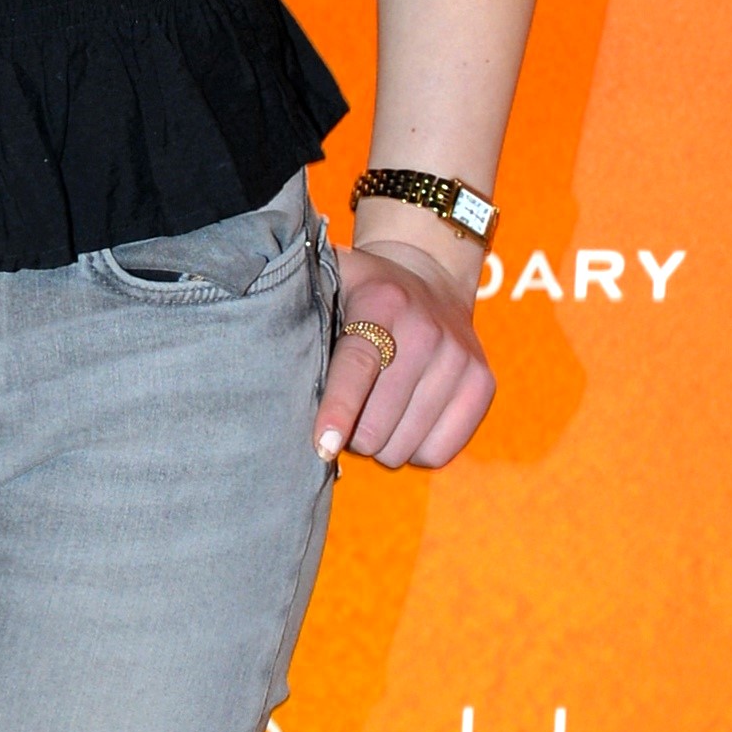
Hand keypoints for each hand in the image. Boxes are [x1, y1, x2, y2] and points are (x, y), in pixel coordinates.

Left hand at [315, 236, 494, 469]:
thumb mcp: (327, 283)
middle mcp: (428, 330)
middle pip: (378, 423)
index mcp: (381, 303)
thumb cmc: (356, 295)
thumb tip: (248, 351)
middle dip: (350, 434)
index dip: (338, 409)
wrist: (428, 278)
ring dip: (379, 444)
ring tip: (372, 414)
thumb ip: (292, 308)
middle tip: (341, 416)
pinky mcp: (483, 384)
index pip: (358, 366)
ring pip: (405, 446)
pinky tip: (402, 422)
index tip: (323, 446)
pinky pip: (438, 453)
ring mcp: (460, 358)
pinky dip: (413, 450)